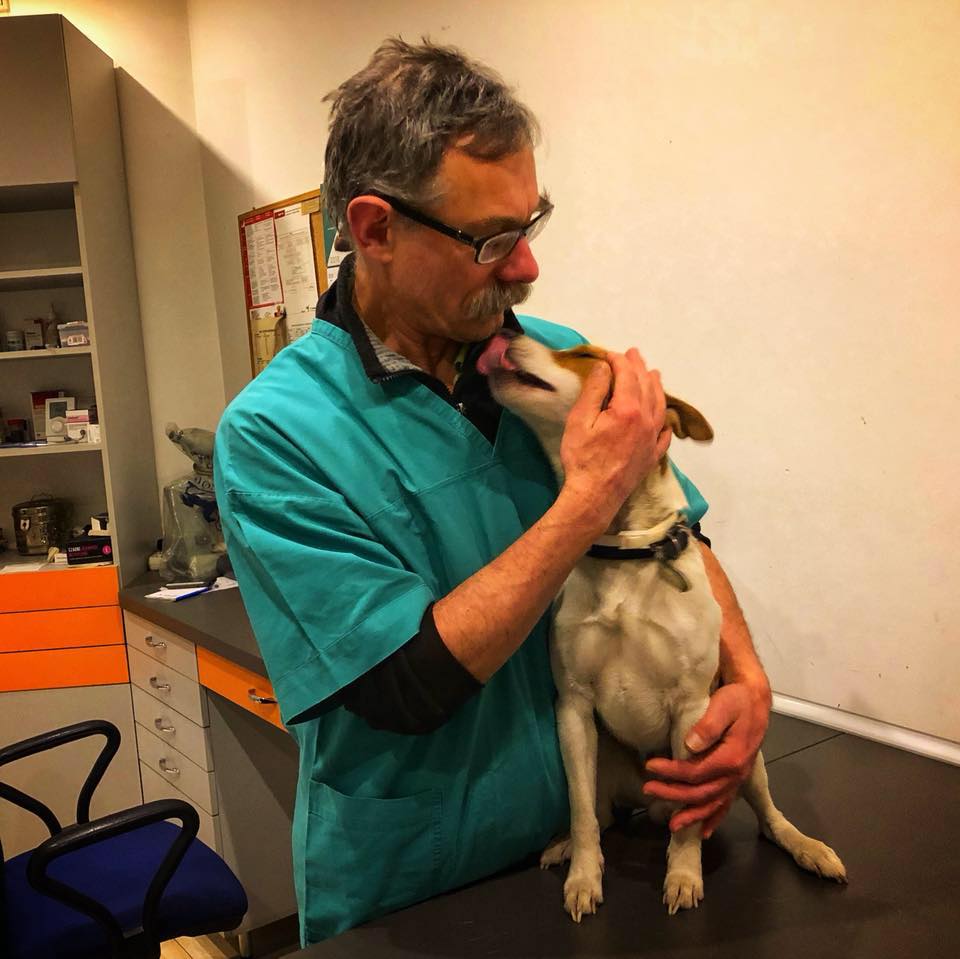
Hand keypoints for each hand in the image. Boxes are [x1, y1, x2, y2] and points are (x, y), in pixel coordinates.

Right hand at [559, 348, 670, 531]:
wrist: (595, 496)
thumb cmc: (583, 458)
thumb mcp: (580, 420)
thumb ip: (594, 391)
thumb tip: (605, 368)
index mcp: (628, 409)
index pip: (628, 375)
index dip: (619, 361)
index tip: (608, 354)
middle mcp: (647, 421)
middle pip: (647, 387)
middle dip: (639, 368)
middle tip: (633, 354)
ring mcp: (652, 440)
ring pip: (660, 406)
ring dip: (656, 388)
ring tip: (654, 375)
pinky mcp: (651, 457)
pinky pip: (664, 434)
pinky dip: (664, 421)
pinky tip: (663, 420)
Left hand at [642, 680, 770, 836]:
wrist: (755, 700)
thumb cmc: (737, 700)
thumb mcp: (723, 705)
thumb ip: (708, 725)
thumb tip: (690, 744)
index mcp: (731, 758)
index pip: (695, 772)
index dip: (671, 772)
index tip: (650, 767)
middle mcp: (736, 775)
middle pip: (701, 793)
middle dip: (673, 794)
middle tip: (649, 790)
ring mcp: (737, 779)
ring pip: (713, 804)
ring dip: (692, 815)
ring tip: (672, 825)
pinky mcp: (736, 778)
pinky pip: (725, 804)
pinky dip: (714, 819)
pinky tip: (703, 831)